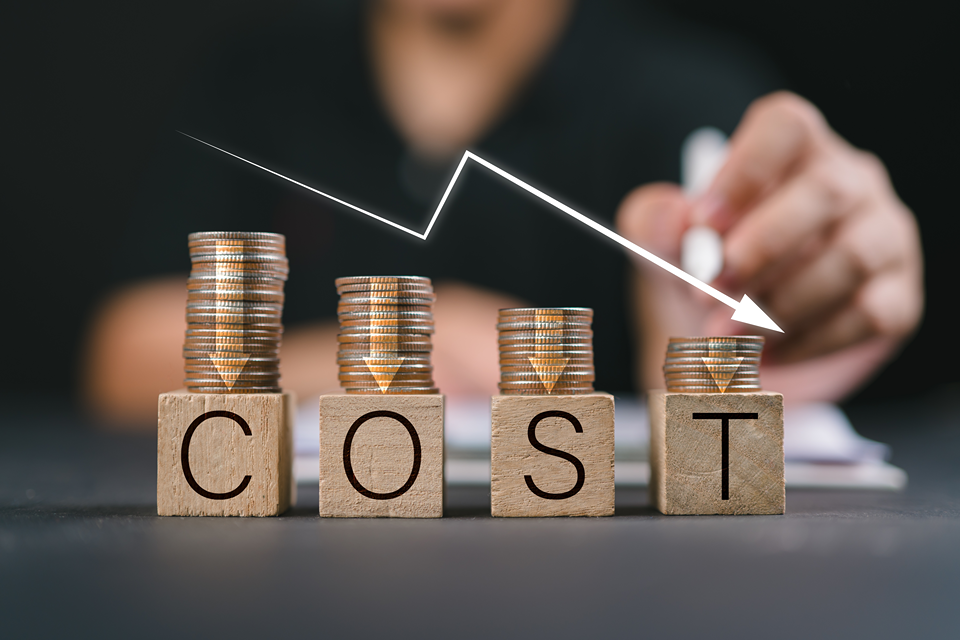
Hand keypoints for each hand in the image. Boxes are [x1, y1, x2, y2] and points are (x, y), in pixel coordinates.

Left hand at [616, 92, 922, 401]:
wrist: (732, 340)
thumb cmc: (704, 272)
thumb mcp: (664, 245)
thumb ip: (654, 222)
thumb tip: (678, 218)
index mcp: (792, 150)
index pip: (785, 128)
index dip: (744, 173)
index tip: (702, 225)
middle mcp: (849, 181)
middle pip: (825, 191)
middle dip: (760, 248)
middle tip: (707, 293)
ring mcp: (883, 237)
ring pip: (850, 258)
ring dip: (779, 304)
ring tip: (726, 334)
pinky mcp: (898, 297)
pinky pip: (868, 314)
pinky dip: (808, 341)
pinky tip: (766, 354)